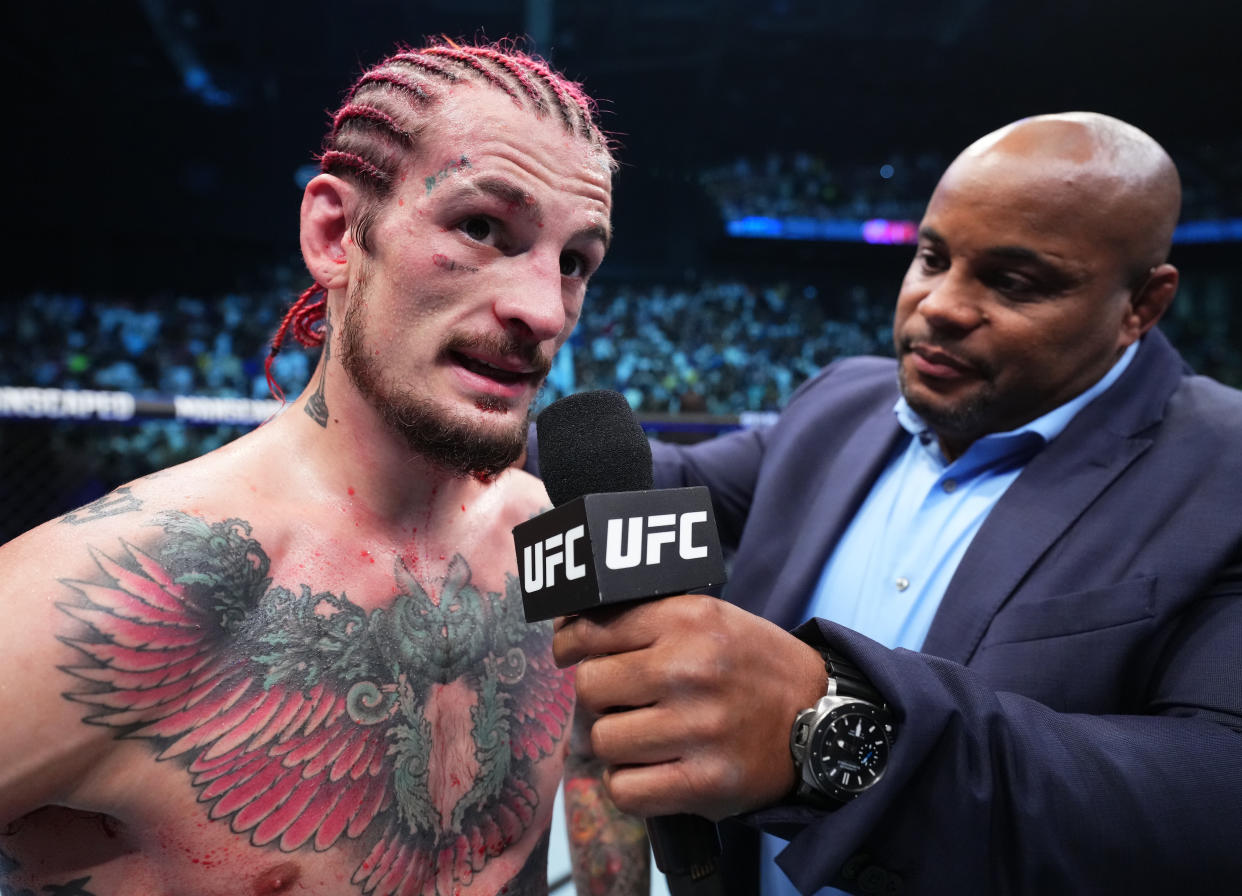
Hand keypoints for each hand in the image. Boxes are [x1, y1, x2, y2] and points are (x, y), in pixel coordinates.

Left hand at [554, 595, 827, 820]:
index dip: (571, 645)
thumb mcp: (709, 618)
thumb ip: (645, 620)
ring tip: (642, 737)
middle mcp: (690, 669)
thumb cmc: (752, 666)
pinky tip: (652, 770)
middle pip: (589, 687)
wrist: (821, 718)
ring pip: (602, 741)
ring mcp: (697, 728)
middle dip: (597, 698)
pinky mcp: (704, 783)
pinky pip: (625, 790)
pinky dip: (629, 785)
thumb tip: (568, 631)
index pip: (592, 630)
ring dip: (614, 744)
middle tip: (619, 703)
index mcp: (688, 620)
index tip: (570, 654)